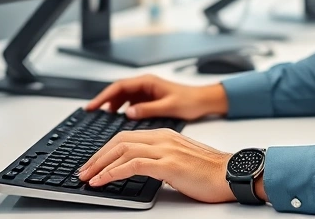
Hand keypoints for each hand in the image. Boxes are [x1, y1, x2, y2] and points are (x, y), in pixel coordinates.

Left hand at [77, 128, 234, 202]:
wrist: (231, 174)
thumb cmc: (210, 172)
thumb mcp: (179, 160)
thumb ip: (161, 159)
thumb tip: (141, 169)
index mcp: (164, 135)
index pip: (126, 137)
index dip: (105, 149)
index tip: (93, 162)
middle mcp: (162, 138)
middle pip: (119, 141)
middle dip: (97, 156)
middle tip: (83, 171)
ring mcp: (165, 149)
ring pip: (122, 151)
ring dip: (100, 165)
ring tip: (87, 177)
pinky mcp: (168, 164)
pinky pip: (133, 165)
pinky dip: (113, 172)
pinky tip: (103, 180)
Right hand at [85, 74, 227, 120]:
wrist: (204, 101)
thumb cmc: (190, 101)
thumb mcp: (169, 106)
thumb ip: (148, 109)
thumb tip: (128, 113)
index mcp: (148, 82)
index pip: (119, 87)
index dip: (103, 96)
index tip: (92, 106)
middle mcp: (145, 85)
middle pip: (118, 91)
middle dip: (104, 100)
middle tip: (91, 112)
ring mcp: (147, 92)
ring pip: (123, 96)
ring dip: (112, 105)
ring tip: (102, 117)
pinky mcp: (150, 99)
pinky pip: (131, 102)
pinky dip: (122, 109)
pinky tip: (119, 118)